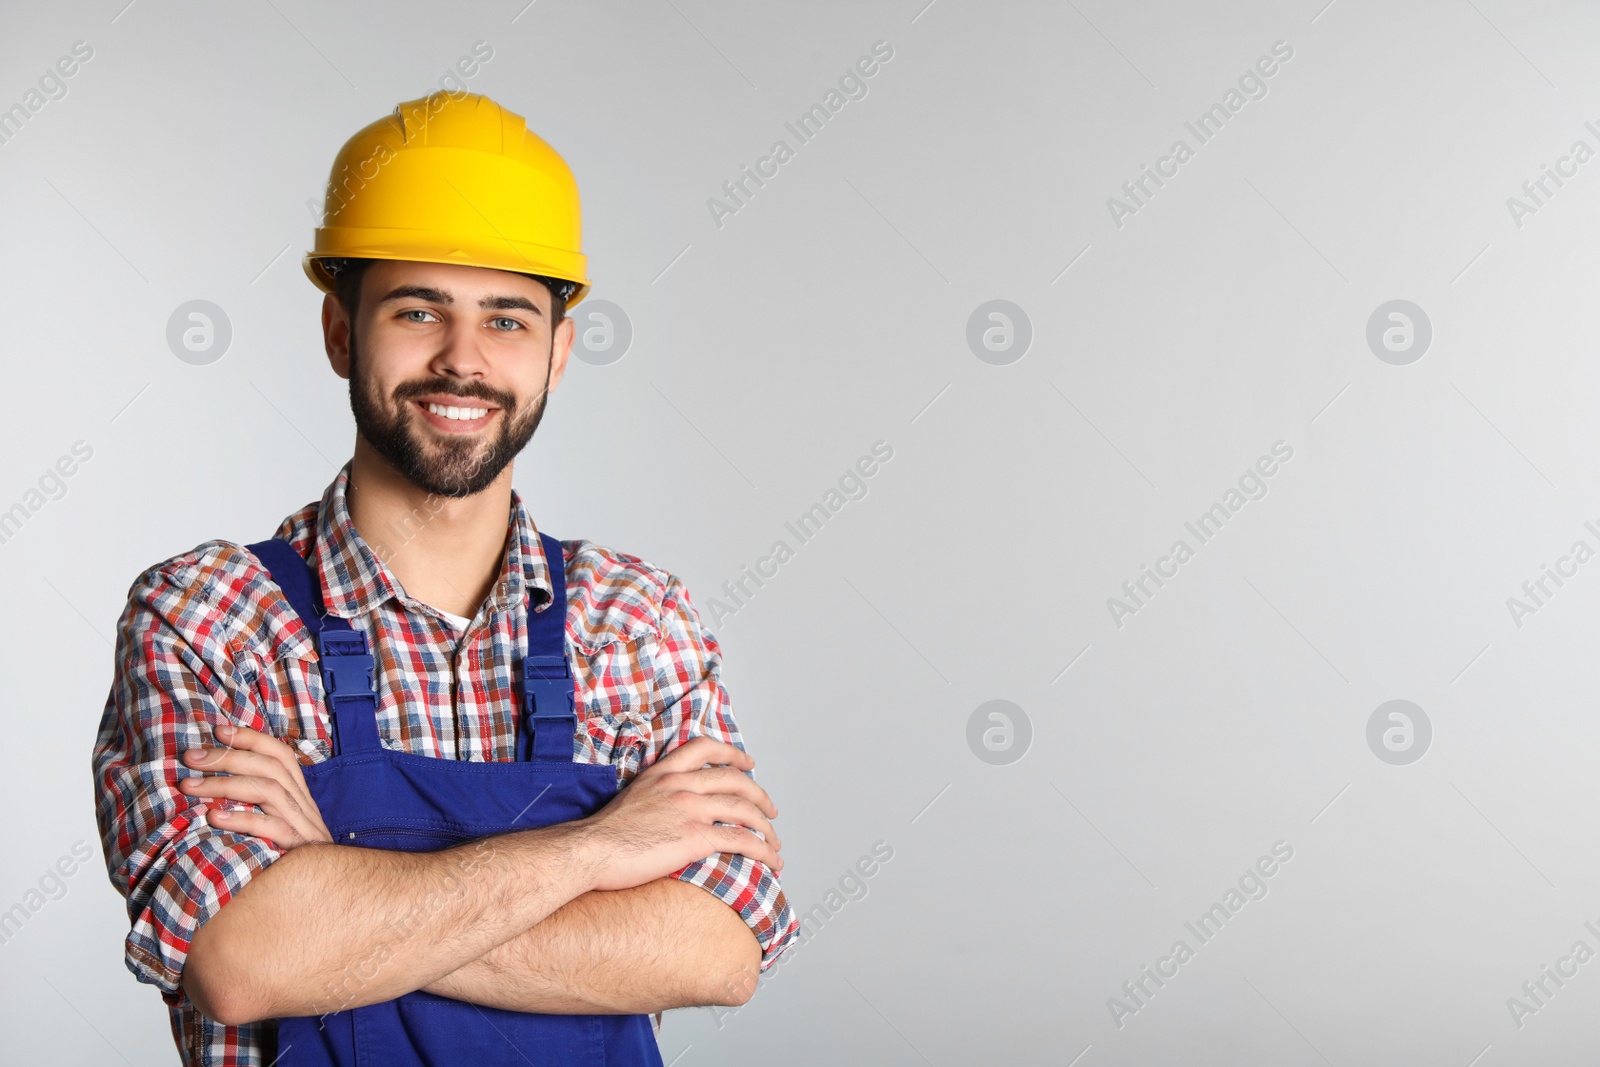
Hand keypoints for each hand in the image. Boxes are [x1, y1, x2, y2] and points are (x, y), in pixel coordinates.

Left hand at [177, 723, 332, 848]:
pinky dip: (242, 819)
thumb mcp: (281, 823)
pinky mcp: (298, 848)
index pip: (280, 754)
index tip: (219, 731)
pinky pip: (272, 827)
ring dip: (225, 784)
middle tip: (191, 758)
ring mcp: (302, 825)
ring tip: (190, 786)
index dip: (252, 738)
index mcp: (298, 794)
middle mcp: (302, 803)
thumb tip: (217, 784)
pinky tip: (214, 817)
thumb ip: (259, 805)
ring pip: (268, 791)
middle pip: (270, 767)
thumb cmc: (294, 857)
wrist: (330, 889)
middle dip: (228, 757)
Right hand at [577, 737, 782, 891]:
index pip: (704, 748)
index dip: (732, 754)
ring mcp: (690, 809)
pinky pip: (741, 840)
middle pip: (734, 780)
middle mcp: (680, 785)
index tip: (747, 763)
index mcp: (663, 773)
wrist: (591, 851)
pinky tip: (771, 861)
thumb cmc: (603, 835)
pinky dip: (763, 851)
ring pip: (744, 810)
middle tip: (770, 810)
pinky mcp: (696, 837)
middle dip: (759, 796)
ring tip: (774, 841)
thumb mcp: (632, 798)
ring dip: (766, 826)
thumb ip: (656, 796)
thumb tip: (669, 811)